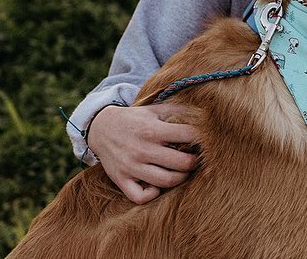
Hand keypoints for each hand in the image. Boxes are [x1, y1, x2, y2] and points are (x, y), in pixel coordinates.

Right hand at [86, 103, 200, 203]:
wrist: (101, 128)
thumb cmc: (135, 119)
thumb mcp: (155, 110)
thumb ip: (178, 111)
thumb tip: (204, 114)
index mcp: (153, 130)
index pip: (188, 135)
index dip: (201, 138)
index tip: (204, 141)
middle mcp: (143, 149)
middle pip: (181, 163)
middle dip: (195, 162)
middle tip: (197, 159)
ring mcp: (131, 166)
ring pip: (166, 181)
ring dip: (181, 178)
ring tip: (184, 171)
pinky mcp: (121, 179)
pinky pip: (140, 196)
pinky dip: (152, 194)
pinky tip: (158, 185)